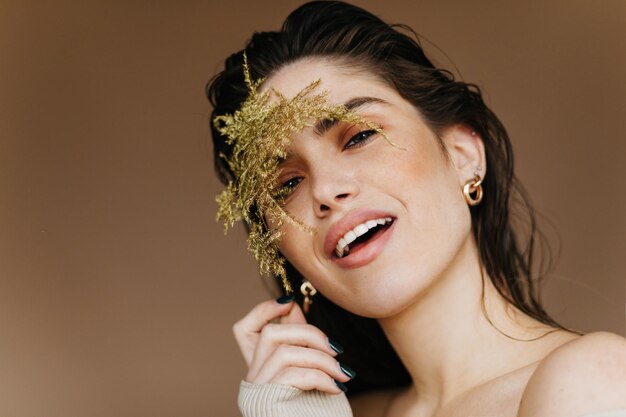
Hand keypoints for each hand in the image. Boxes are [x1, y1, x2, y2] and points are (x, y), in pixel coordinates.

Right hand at [232, 296, 353, 393]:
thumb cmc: (320, 412)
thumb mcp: (311, 369)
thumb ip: (299, 342)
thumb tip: (293, 306)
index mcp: (261, 369)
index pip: (243, 329)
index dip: (264, 309)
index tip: (291, 302)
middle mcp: (251, 380)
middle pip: (271, 333)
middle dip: (308, 332)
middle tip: (336, 349)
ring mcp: (257, 392)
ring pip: (284, 351)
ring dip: (321, 358)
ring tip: (342, 374)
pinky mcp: (266, 402)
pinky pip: (294, 374)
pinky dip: (321, 376)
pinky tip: (336, 387)